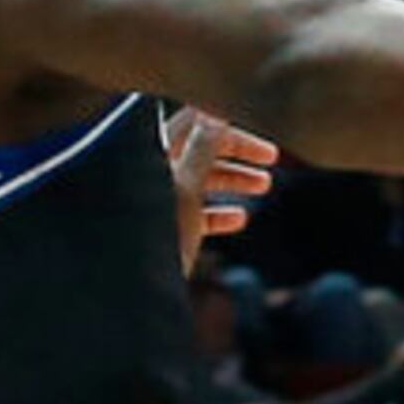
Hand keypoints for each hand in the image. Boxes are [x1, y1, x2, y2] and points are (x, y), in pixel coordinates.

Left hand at [161, 105, 276, 263]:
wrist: (132, 292)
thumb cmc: (155, 236)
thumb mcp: (187, 189)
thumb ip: (203, 148)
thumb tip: (217, 111)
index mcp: (148, 154)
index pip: (190, 122)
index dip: (225, 123)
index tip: (257, 127)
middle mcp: (149, 171)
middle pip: (197, 148)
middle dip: (235, 151)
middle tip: (271, 159)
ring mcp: (155, 199)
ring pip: (198, 179)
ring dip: (232, 179)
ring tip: (264, 186)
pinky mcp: (161, 228)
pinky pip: (193, 211)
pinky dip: (218, 211)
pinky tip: (240, 219)